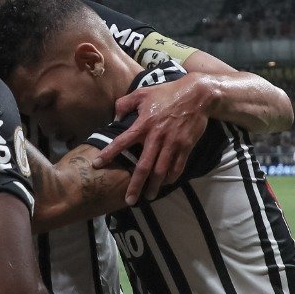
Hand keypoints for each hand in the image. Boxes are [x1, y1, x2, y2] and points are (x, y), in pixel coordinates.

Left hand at [90, 73, 212, 203]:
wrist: (197, 95)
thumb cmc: (167, 93)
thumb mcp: (143, 93)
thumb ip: (125, 103)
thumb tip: (115, 116)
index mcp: (143, 124)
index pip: (122, 141)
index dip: (108, 153)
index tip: (97, 164)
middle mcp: (156, 137)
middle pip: (143, 166)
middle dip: (135, 185)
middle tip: (128, 200)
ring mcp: (172, 143)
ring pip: (161, 171)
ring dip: (154, 186)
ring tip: (148, 197)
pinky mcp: (185, 146)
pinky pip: (177, 167)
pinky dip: (171, 177)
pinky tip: (165, 183)